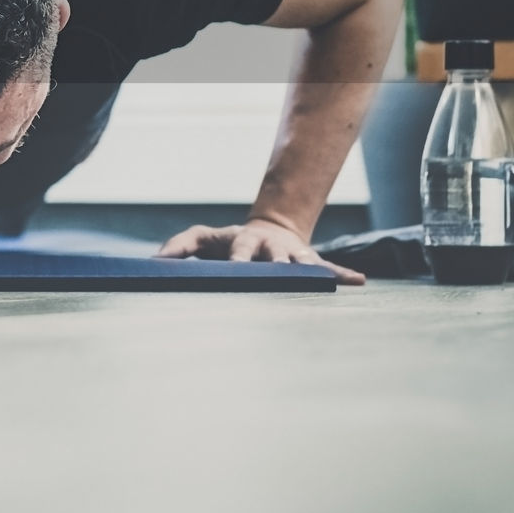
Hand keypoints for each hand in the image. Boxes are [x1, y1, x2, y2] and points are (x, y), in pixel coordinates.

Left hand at [156, 219, 365, 285]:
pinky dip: (343, 275)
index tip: (236, 269)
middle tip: (279, 276)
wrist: (269, 230)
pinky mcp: (312, 263)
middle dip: (276, 267)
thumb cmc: (227, 242)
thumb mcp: (202, 238)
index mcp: (243, 242)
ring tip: (320, 280)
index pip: (239, 252)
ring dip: (310, 272)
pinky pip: (331, 269)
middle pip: (274, 257)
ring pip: (304, 263)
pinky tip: (359, 282)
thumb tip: (154, 262)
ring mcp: (292, 255)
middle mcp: (270, 248)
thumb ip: (178, 247)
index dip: (238, 261)